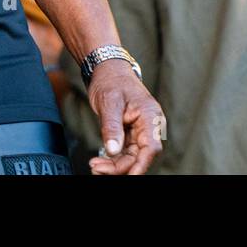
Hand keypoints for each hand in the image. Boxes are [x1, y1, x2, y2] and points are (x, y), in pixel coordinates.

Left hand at [85, 58, 164, 174]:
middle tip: (97, 168)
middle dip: (119, 167)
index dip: (141, 165)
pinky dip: (112, 160)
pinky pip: (124, 153)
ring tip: (95, 167)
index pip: (151, 147)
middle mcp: (148, 126)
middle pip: (139, 156)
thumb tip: (112, 151)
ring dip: (114, 166)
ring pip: (131, 157)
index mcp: (150, 117)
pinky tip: (99, 163)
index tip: (129, 176)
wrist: (107, 70)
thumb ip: (112, 127)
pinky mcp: (130, 134)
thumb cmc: (111, 81)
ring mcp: (139, 131)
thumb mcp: (109, 102)